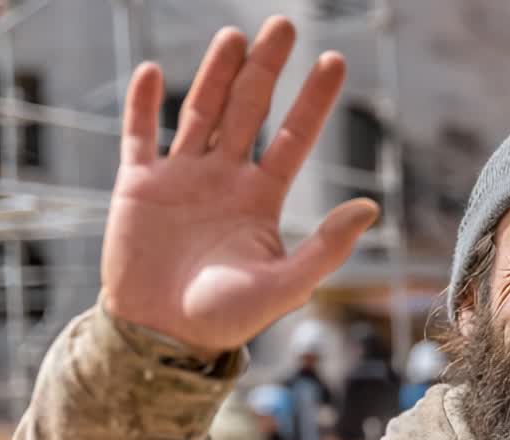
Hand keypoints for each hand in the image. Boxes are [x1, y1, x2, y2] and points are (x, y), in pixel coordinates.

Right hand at [101, 17, 379, 353]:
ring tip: (233, 36)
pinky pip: (139, 137)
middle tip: (285, 24)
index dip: (313, 101)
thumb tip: (371, 206)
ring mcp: (181, 177)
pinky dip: (143, 105)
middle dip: (266, 69)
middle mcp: (224, 179)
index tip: (334, 61)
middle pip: (250, 110)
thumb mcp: (286, 285)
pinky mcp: (138, 186)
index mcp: (261, 198)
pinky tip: (153, 72)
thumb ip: (327, 247)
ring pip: (201, 112)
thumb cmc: (227, 318)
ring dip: (216, 74)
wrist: (162, 338)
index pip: (294, 137)